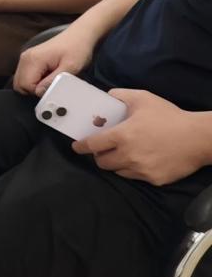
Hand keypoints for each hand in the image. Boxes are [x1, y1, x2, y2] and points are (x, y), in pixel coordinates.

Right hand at [13, 28, 97, 96]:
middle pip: (19, 84)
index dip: (38, 92)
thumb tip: (39, 92)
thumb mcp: (70, 68)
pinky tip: (47, 76)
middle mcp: (26, 58)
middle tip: (50, 86)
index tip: (52, 88)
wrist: (79, 35)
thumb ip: (53, 81)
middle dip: (33, 90)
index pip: (25, 85)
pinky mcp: (29, 59)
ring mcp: (26, 57)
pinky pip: (25, 76)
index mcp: (34, 59)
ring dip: (34, 86)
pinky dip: (34, 81)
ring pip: (20, 81)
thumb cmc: (77, 49)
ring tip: (50, 80)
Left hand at [75, 90, 211, 185]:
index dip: (81, 146)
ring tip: (123, 154)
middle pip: (102, 162)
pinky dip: (134, 170)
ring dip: (116, 164)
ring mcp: (141, 170)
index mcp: (121, 136)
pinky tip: (141, 160)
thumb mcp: (142, 98)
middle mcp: (128, 156)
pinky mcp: (155, 180)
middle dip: (99, 156)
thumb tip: (106, 97)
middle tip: (104, 149)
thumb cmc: (169, 116)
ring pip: (118, 171)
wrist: (199, 138)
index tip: (76, 146)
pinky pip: (136, 177)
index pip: (92, 145)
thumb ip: (119, 95)